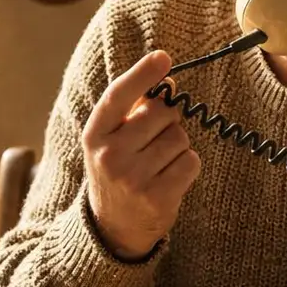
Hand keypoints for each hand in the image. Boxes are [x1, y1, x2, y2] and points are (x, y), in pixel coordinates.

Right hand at [82, 50, 199, 260]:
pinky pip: (191, 161)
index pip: (118, 96)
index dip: (142, 74)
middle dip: (168, 119)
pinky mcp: (157, 198)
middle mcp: (110, 155)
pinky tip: (169, 178)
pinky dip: (187, 166)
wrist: (113, 229)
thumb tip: (168, 82)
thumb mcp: (110, 140)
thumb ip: (133, 110)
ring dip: (177, 146)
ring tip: (158, 164)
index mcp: (94, 134)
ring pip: (180, 137)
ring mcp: (133, 178)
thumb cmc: (118, 170)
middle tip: (154, 138)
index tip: (163, 58)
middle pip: (161, 112)